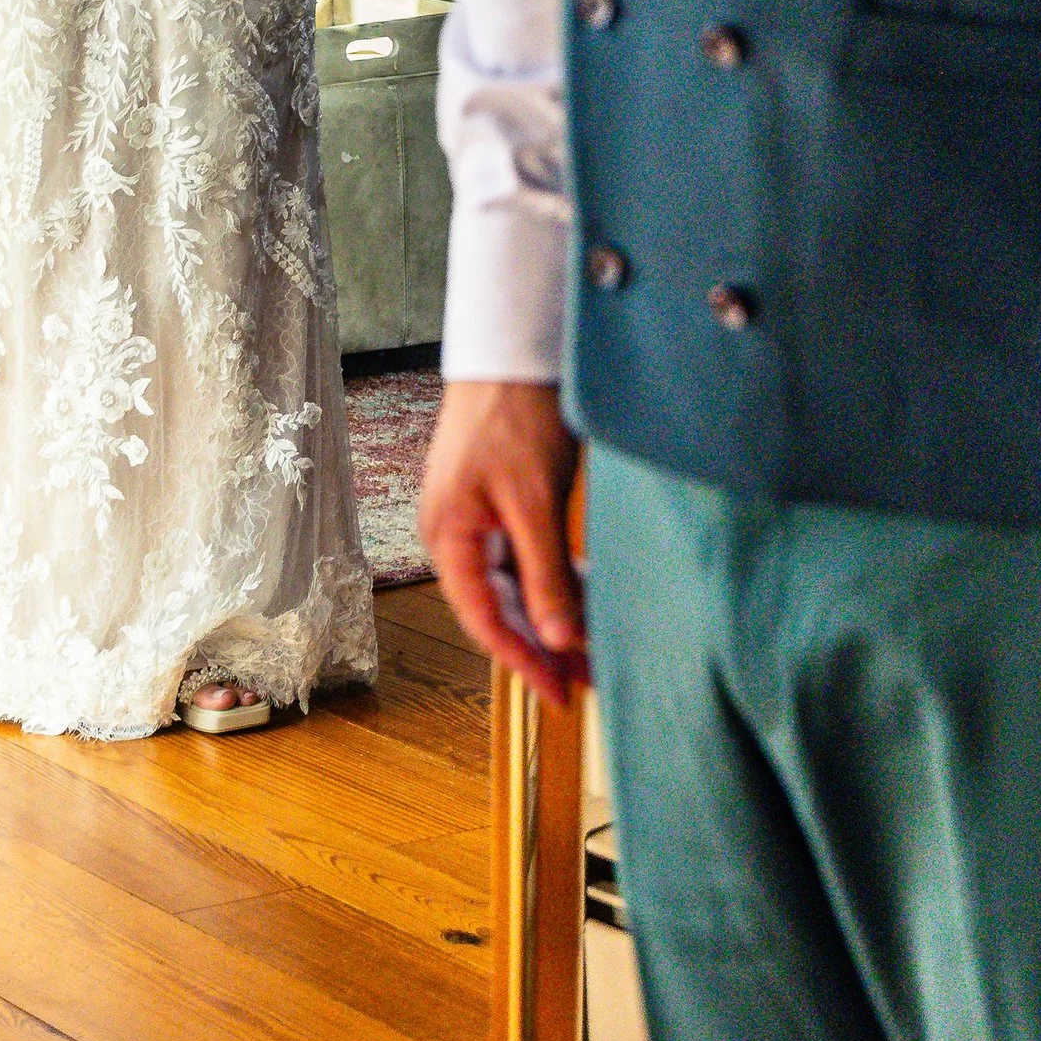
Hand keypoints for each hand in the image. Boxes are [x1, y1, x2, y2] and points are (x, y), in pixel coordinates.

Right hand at [418, 380, 587, 707]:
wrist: (513, 347)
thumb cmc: (516, 413)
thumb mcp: (536, 502)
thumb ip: (546, 575)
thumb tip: (560, 641)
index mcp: (448, 535)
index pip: (485, 620)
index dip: (524, 662)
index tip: (561, 693)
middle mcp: (453, 532)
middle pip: (497, 607)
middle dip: (542, 645)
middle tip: (587, 679)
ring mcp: (472, 516)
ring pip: (510, 584)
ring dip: (549, 616)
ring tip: (592, 647)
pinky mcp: (495, 501)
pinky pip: (519, 557)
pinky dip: (550, 581)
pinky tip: (582, 596)